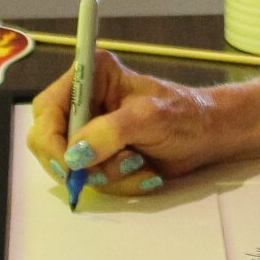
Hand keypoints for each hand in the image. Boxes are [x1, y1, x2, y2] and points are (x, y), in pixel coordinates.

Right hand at [25, 50, 230, 196]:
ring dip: (110, 174)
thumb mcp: (150, 117)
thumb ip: (110, 132)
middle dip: (81, 163)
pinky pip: (95, 180)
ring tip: (141, 163)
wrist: (211, 136)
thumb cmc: (187, 115)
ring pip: (74, 167)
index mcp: (91, 77)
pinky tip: (146, 171)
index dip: (50, 139)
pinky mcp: (103, 157)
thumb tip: (75, 155)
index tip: (69, 164)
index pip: (47, 109)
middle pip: (50, 141)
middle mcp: (85, 103)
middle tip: (111, 168)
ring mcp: (92, 133)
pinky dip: (121, 183)